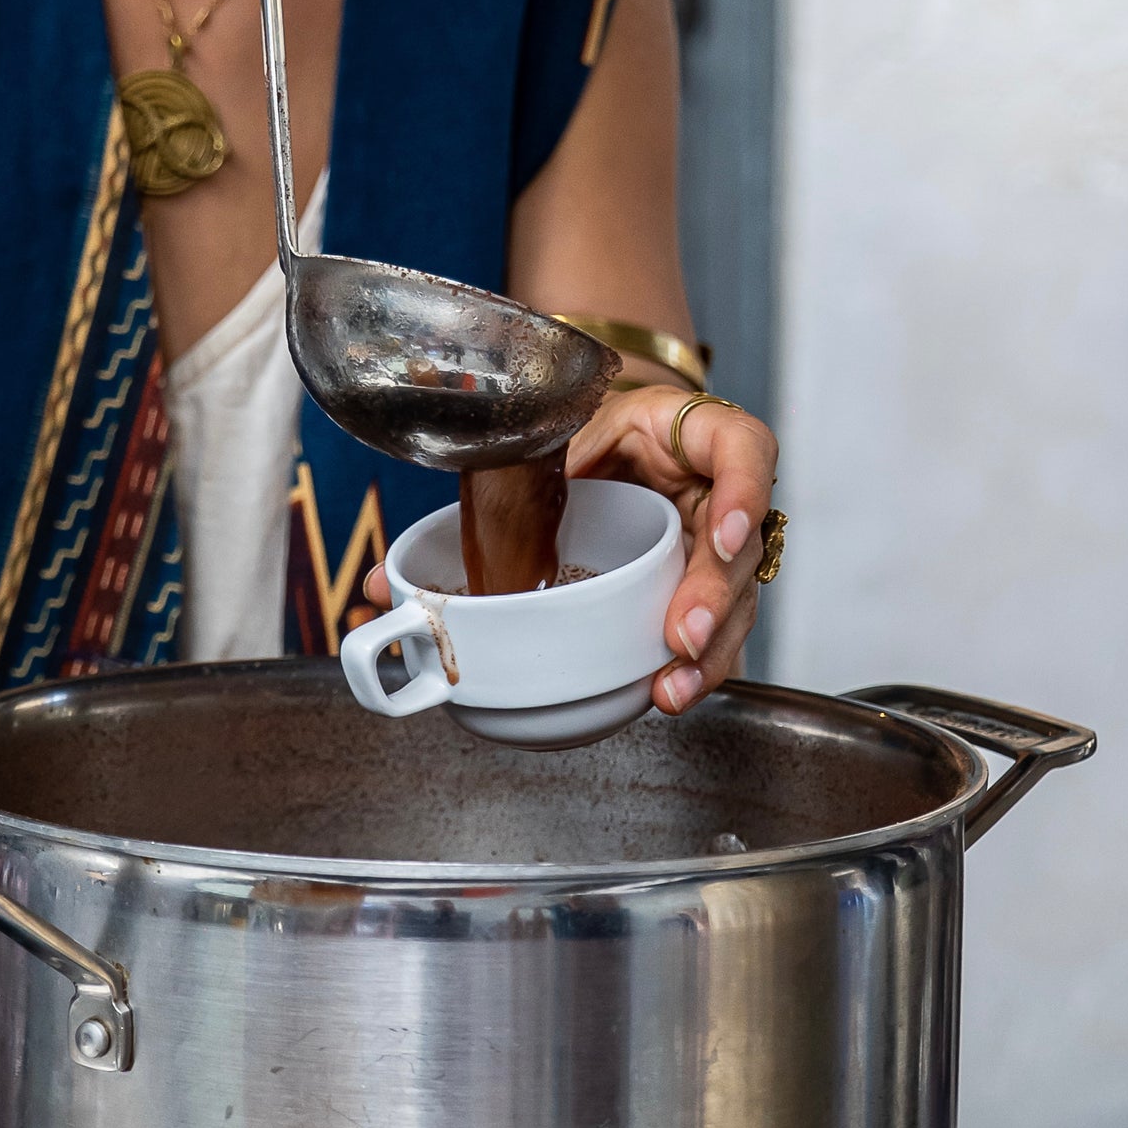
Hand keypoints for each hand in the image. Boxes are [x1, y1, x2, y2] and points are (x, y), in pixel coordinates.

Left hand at [362, 387, 778, 717]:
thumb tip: (383, 583)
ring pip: (737, 601)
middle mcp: (712, 491)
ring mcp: (713, 543)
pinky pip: (712, 631)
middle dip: (715, 598)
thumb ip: (480, 493)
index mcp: (685, 436)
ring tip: (672, 685)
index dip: (744, 490)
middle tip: (681, 637)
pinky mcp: (699, 587)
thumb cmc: (577, 438)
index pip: (743, 447)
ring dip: (710, 650)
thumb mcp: (543, 441)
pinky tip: (666, 691)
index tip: (720, 532)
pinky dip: (692, 665)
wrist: (589, 440)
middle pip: (743, 546)